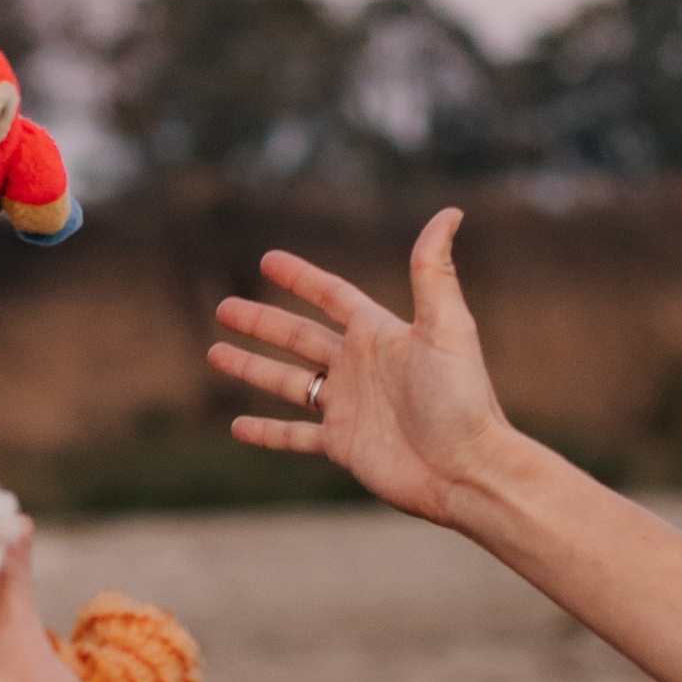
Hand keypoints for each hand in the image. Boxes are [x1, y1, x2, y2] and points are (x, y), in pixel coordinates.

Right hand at [208, 206, 515, 526]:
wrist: (466, 469)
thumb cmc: (461, 398)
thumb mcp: (447, 327)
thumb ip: (434, 272)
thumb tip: (450, 212)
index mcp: (379, 335)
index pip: (332, 297)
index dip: (300, 278)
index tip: (268, 260)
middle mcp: (359, 368)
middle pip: (298, 338)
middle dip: (261, 323)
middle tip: (224, 309)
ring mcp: (347, 408)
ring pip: (287, 383)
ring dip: (251, 368)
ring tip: (215, 354)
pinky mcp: (342, 446)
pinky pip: (293, 436)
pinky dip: (265, 432)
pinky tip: (236, 426)